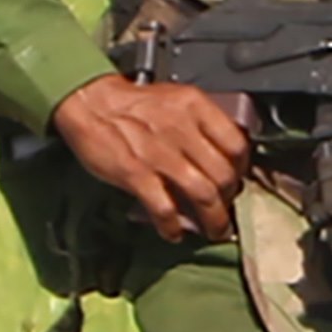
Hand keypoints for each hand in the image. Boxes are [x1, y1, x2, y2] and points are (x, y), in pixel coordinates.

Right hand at [52, 76, 249, 242]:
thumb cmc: (133, 104)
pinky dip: (172, 226)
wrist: (89, 101)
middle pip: (224, 175)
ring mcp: (160, 155)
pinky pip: (164, 208)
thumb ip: (203, 122)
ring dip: (213, 220)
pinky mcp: (135, 174)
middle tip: (227, 208)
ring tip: (214, 231)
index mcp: (196, 107)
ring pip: (203, 195)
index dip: (242, 168)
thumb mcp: (177, 99)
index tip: (238, 178)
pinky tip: (173, 232)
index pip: (237, 144)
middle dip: (230, 199)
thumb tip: (224, 153)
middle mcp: (182, 130)